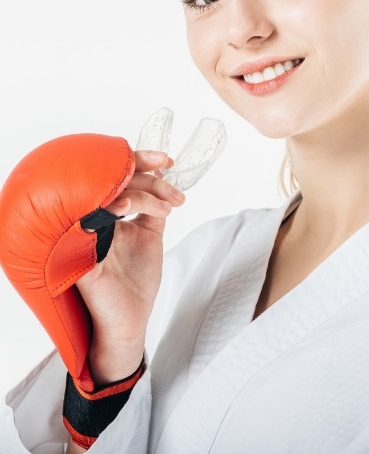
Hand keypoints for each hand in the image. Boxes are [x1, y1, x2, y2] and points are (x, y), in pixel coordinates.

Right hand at [75, 150, 184, 383]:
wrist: (131, 320)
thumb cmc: (136, 282)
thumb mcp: (151, 236)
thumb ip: (154, 209)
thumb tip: (163, 179)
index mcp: (106, 214)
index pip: (117, 178)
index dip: (138, 161)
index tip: (165, 160)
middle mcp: (93, 220)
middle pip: (113, 181)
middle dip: (148, 179)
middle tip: (173, 195)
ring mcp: (86, 235)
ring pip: (106, 195)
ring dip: (140, 193)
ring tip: (166, 208)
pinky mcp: (82, 253)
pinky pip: (90, 223)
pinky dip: (111, 210)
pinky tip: (129, 208)